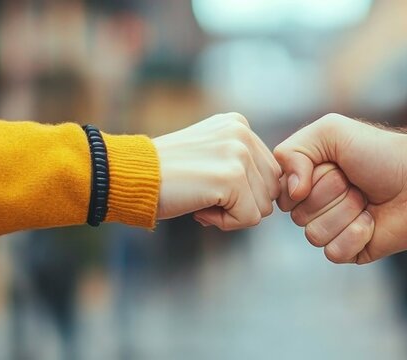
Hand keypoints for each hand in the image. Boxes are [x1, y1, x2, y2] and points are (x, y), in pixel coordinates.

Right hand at [153, 113, 280, 229]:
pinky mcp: (231, 177)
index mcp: (238, 124)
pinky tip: (199, 208)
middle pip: (270, 189)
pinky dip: (225, 223)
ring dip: (232, 214)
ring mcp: (238, 153)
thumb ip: (241, 163)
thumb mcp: (209, 154)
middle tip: (203, 195)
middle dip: (241, 203)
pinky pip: (249, 218)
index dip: (242, 191)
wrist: (128, 177)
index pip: (269, 172)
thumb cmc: (165, 175)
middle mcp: (242, 133)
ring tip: (200, 199)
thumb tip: (279, 192)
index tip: (207, 185)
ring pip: (263, 206)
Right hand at [275, 114, 406, 263]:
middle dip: (332, 195)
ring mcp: (333, 228)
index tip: (333, 167)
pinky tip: (373, 221)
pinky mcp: (351, 250)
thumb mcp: (331, 132)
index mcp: (307, 178)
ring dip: (347, 214)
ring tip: (367, 201)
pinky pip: (334, 252)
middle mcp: (316, 204)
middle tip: (356, 182)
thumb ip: (293, 152)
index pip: (282, 192)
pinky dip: (356, 235)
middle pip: (298, 215)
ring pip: (315, 235)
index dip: (307, 181)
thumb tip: (289, 193)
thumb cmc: (380, 152)